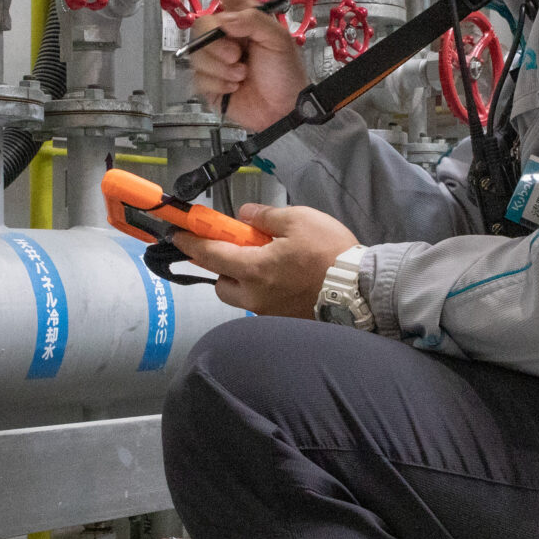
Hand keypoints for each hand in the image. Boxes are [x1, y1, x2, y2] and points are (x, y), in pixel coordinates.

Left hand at [168, 203, 358, 317]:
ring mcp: (270, 313)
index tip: (177, 236)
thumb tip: (244, 216)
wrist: (361, 289)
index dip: (191, 243)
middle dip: (222, 268)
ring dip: (244, 282)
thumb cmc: (330, 252)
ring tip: (267, 266)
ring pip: (242, 298)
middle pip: (221, 284)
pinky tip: (285, 281)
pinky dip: (265, 293)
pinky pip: (264, 306)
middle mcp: (255, 296)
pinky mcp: (286, 322)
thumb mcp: (298, 219)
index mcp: (254, 269)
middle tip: (238, 251)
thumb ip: (265, 216)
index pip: (211, 255)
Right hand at [183, 0, 307, 130]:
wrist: (284, 111)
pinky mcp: (209, 82)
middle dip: (219, 43)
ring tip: (242, 74)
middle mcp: (227, 36)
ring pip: (198, 53)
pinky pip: (199, 76)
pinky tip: (235, 86)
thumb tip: (223, 20)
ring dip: (222, 67)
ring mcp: (216, 59)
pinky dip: (218, 83)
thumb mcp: (278, 40)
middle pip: (203, 25)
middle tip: (239, 55)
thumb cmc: (287, 73)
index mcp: (245, 19)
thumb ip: (252, 22)